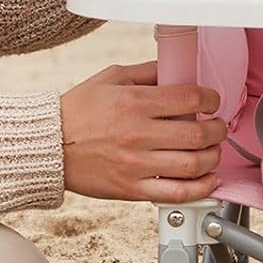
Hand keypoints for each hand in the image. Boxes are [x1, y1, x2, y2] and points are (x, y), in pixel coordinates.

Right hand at [59, 61, 223, 202]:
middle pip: (197, 134)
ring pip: (192, 165)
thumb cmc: (76, 110)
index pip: (189, 99)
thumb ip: (147, 72)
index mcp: (134, 103)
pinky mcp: (130, 189)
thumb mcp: (111, 78)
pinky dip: (200, 189)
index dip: (210, 99)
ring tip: (212, 151)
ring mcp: (135, 164)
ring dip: (212, 157)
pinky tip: (208, 180)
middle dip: (217, 130)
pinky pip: (174, 194)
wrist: (45, 146)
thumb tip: (177, 69)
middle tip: (217, 127)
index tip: (212, 102)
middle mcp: (137, 134)